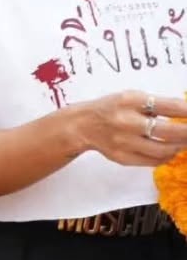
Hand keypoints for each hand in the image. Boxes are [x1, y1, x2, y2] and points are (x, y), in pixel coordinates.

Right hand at [70, 90, 186, 166]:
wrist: (82, 125)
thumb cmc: (112, 108)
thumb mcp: (132, 98)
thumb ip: (157, 105)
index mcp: (131, 101)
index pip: (171, 106)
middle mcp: (128, 121)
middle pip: (171, 131)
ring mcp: (124, 142)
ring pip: (164, 150)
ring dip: (180, 146)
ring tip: (184, 142)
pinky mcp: (123, 157)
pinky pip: (153, 161)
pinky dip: (167, 156)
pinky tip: (170, 151)